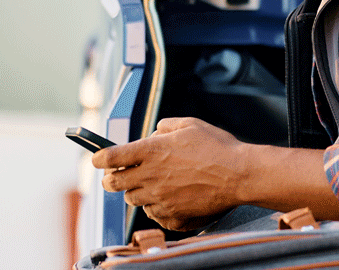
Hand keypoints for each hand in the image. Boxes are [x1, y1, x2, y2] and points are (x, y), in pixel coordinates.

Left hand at [92, 117, 248, 230]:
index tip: (98, 159)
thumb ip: (165, 126)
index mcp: (151, 151)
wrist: (240, 175)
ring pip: (132, 199)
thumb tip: (153, 133)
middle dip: (112, 179)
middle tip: (119, 175)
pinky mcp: (171, 214)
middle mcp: (150, 176)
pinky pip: (152, 214)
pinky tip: (168, 198)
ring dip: (136, 191)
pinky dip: (155, 207)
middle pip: (113, 183)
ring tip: (152, 184)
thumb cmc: (218, 147)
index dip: (99, 158)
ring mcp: (159, 198)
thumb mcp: (190, 125)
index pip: (109, 157)